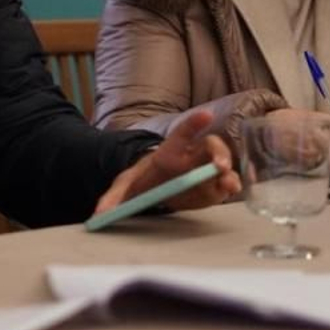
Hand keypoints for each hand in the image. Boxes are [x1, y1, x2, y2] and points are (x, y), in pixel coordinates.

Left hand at [94, 109, 241, 214]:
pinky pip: (224, 184)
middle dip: (218, 154)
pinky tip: (230, 190)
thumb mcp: (124, 185)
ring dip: (227, 173)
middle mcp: (191, 157)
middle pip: (210, 147)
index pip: (183, 132)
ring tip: (228, 183)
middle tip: (219, 166)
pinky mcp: (211, 188)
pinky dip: (229, 187)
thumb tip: (99, 214)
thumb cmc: (142, 180)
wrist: (154, 189)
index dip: (194, 123)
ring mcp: (204, 171)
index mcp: (169, 151)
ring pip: (221, 165)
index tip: (206, 115)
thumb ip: (113, 198)